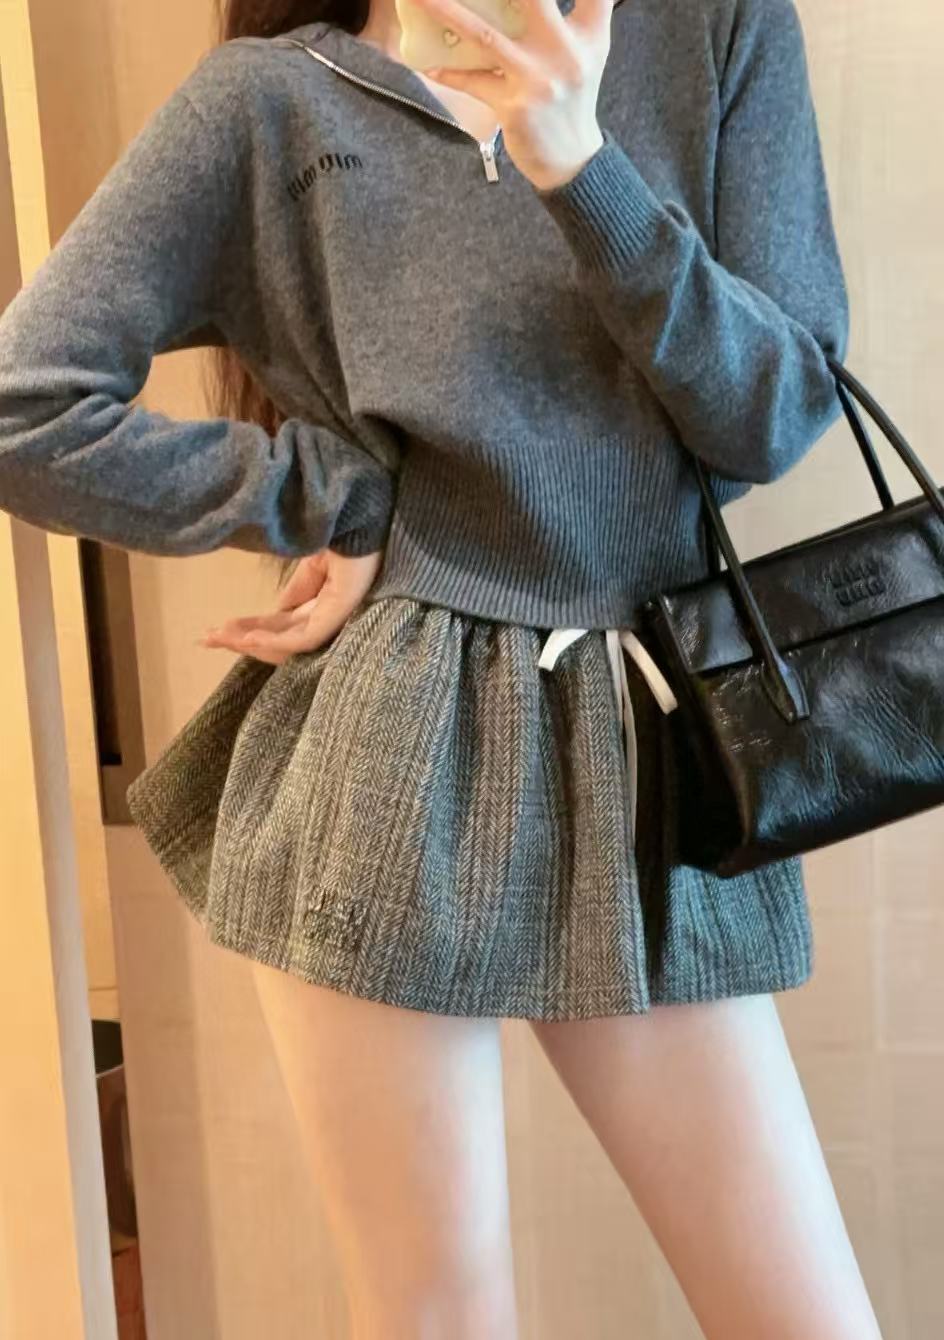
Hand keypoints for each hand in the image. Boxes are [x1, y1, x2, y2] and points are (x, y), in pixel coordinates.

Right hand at [200, 548, 382, 664]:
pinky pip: (304, 638)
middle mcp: (328, 615)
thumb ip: (296, 590)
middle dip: (241, 640)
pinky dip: (274, 641)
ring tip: (221, 637)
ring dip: (251, 642)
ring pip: (289, 645)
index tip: (216, 630)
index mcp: (322, 603)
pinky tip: (249, 637)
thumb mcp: (311, 563)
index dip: (248, 629)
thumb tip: (277, 611)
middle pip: (280, 639)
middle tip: (207, 638)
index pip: (281, 626)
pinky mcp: (338, 612)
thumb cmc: (340, 530)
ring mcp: (335, 616)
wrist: (357, 509)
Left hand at [414, 0, 613, 190]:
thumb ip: (588, 7)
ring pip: (485, 34)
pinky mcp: (514, 106)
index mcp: (587, 31)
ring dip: (446, 10)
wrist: (570, 159)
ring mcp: (538, 79)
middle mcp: (565, 51)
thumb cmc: (572, 96)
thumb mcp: (591, 47)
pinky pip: (472, 81)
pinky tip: (426, 65)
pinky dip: (448, 73)